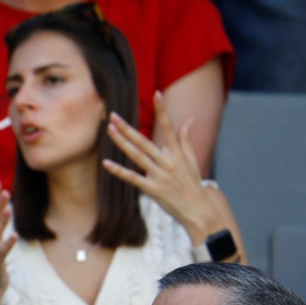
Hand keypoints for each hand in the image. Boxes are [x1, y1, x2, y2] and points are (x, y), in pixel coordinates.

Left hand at [104, 92, 220, 244]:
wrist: (198, 211)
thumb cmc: (193, 185)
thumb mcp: (192, 162)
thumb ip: (186, 141)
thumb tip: (188, 120)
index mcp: (177, 153)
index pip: (170, 127)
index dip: (163, 110)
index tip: (157, 93)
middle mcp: (168, 162)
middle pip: (144, 141)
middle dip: (128, 127)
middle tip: (112, 115)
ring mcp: (159, 175)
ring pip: (137, 156)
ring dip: (121, 143)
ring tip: (109, 131)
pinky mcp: (152, 189)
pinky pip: (133, 178)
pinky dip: (119, 171)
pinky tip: (106, 163)